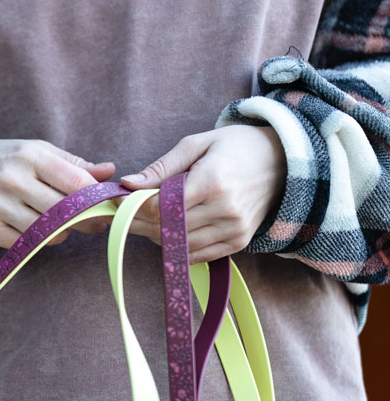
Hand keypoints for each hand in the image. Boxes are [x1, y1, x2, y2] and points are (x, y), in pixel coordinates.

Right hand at [0, 139, 116, 247]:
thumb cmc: (1, 161)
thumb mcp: (35, 152)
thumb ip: (73, 164)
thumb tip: (110, 171)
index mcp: (29, 156)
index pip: (75, 182)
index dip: (96, 198)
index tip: (106, 206)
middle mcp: (12, 180)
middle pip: (64, 211)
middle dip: (84, 220)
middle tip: (93, 223)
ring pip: (47, 232)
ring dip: (62, 234)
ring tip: (62, 226)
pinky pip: (25, 245)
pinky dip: (38, 242)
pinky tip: (38, 232)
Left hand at [120, 125, 286, 263]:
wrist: (283, 160)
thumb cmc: (235, 147)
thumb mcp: (196, 145)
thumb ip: (161, 167)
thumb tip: (127, 183)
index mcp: (212, 182)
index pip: (161, 207)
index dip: (133, 206)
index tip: (118, 200)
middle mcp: (225, 210)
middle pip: (167, 228)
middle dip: (139, 222)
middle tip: (123, 214)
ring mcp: (234, 229)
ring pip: (179, 246)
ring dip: (156, 236)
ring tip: (146, 220)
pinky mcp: (239, 242)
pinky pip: (198, 255)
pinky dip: (177, 247)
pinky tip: (169, 231)